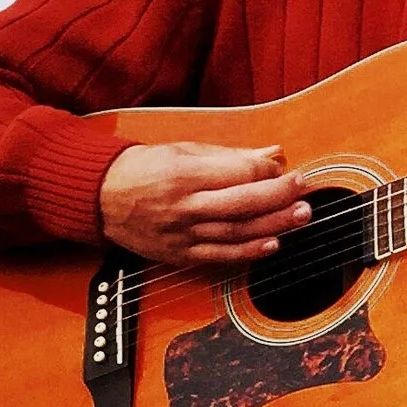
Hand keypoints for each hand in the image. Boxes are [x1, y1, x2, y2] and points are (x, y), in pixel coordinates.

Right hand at [100, 141, 308, 265]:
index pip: (236, 174)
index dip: (268, 172)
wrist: (102, 198)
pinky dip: (248, 252)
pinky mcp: (179, 255)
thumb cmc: (145, 168)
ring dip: (273, 225)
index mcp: (183, 175)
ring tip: (299, 216)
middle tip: (304, 192)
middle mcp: (183, 207)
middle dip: (278, 198)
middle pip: (241, 204)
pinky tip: (272, 244)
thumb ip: (231, 155)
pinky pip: (219, 256)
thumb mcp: (185, 150)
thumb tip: (273, 153)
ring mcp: (181, 234)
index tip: (288, 169)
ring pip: (235, 233)